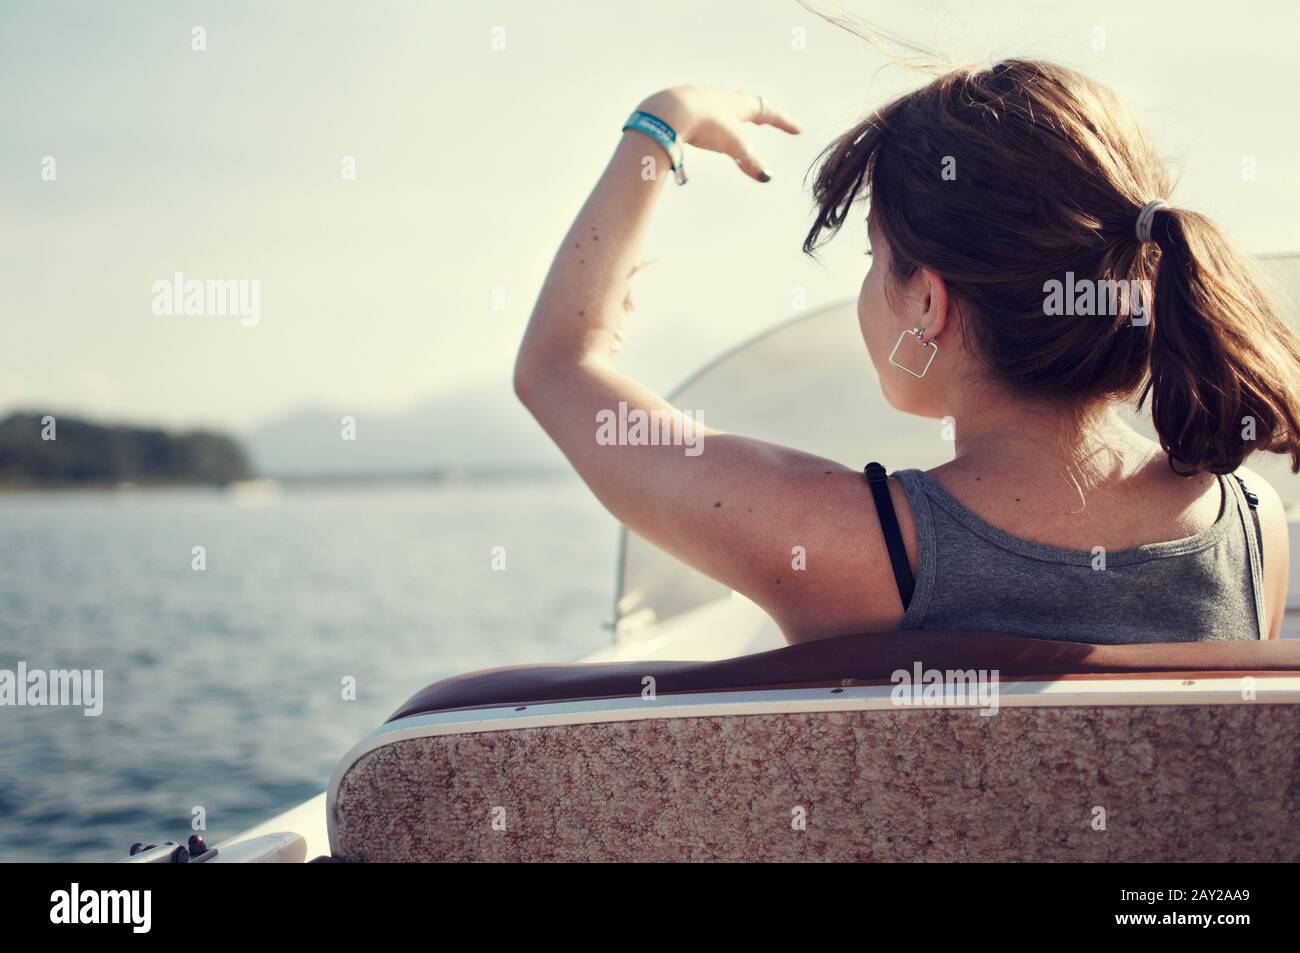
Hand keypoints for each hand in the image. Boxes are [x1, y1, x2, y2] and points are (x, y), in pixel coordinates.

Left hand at [636, 85, 801, 181]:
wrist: (670, 112)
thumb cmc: (706, 125)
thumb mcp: (733, 145)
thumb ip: (749, 161)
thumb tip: (767, 177)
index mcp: (739, 104)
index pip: (768, 112)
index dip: (784, 122)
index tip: (797, 130)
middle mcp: (722, 97)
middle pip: (746, 103)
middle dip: (758, 113)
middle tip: (765, 118)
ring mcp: (701, 98)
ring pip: (722, 104)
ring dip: (731, 113)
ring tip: (733, 117)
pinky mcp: (682, 106)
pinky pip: (701, 111)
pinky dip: (709, 118)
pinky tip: (700, 123)